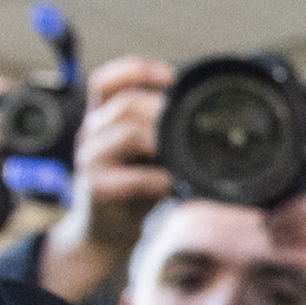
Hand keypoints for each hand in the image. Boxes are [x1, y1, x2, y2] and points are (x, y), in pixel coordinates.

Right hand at [40, 55, 173, 304]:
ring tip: (185, 150)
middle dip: (162, 108)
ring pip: (125, 133)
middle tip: (191, 122)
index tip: (170, 75)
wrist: (102, 234)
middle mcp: (92, 134)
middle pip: (123, 103)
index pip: (107, 81)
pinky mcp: (95, 189)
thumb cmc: (133, 192)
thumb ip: (164, 135)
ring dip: (162, 139)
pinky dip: (157, 178)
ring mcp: (90, 160)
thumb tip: (215, 122)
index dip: (136, 70)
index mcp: (103, 120)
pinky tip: (175, 182)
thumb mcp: (148, 156)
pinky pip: (129, 177)